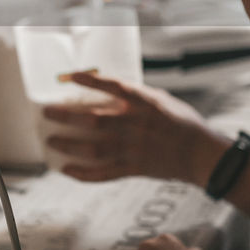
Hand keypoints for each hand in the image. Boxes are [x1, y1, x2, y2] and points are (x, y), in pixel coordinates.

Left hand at [43, 70, 220, 183]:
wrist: (202, 155)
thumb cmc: (184, 123)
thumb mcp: (164, 100)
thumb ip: (139, 96)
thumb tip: (113, 89)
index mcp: (145, 104)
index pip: (113, 87)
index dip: (91, 81)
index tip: (69, 77)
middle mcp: (135, 125)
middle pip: (93, 119)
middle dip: (66, 116)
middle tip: (47, 113)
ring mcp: (133, 149)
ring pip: (92, 148)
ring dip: (68, 144)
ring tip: (51, 141)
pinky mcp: (133, 169)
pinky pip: (103, 173)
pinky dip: (83, 173)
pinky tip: (66, 170)